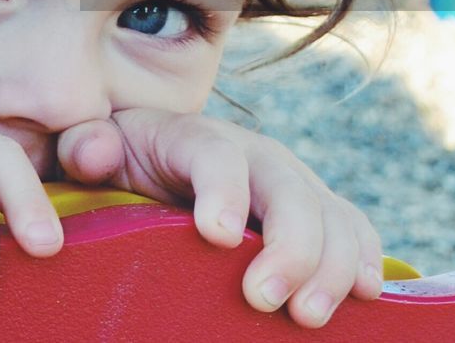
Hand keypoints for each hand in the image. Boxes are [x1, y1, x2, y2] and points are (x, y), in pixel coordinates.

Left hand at [56, 109, 384, 327]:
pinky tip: (365, 295)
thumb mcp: (99, 152)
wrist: (161, 166)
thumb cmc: (126, 166)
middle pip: (288, 190)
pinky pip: (354, 230)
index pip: (217, 155)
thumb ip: (89, 148)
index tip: (217, 237)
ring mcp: (293, 186)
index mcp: (199, 140)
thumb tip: (93, 150)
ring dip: (331, 265)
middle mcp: (258, 157)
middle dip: (289, 245)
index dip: (223, 191)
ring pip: (331, 214)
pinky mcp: (317, 216)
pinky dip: (365, 258)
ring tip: (309, 316)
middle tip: (266, 301)